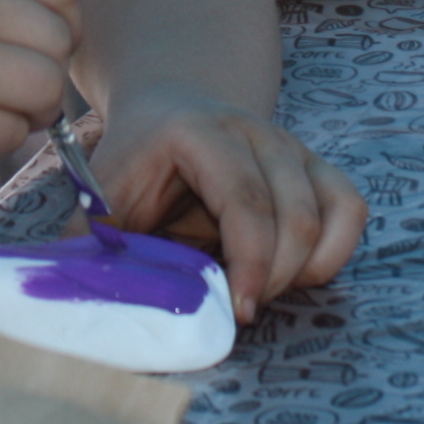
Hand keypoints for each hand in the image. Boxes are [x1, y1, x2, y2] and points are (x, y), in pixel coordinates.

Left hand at [93, 85, 367, 322]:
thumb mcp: (100, 198)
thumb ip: (88, 245)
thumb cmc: (132, 166)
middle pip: (294, 215)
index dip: (250, 262)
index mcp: (198, 133)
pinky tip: (295, 273)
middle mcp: (255, 131)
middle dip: (274, 277)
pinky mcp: (315, 165)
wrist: (168, 112)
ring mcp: (292, 145)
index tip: (240, 311)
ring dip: (303, 270)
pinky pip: (350, 210)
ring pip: (329, 215)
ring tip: (260, 289)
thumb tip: (74, 301)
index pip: (244, 200)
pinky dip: (332, 252)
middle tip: (238, 308)